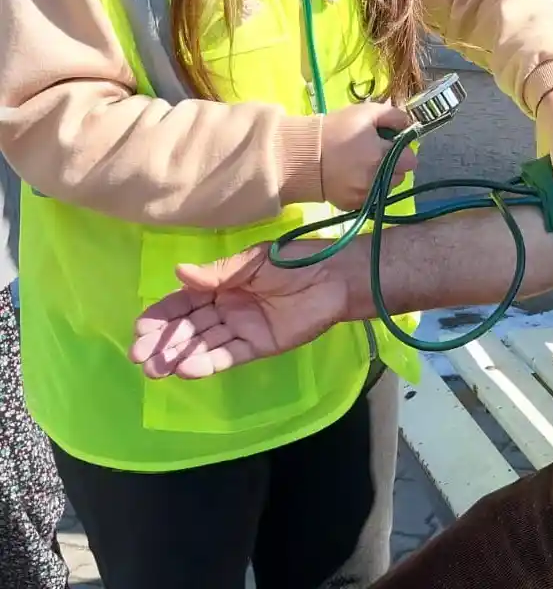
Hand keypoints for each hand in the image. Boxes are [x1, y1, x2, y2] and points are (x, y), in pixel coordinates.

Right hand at [128, 242, 346, 379]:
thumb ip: (218, 273)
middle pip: (190, 327)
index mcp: (224, 285)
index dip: (163, 314)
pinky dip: (206, 363)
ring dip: (178, 356)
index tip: (140, 327)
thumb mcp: (254, 260)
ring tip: (154, 368)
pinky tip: (186, 369)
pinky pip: (228, 356)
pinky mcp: (259, 346)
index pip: (185, 302)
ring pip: (204, 345)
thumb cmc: (297, 261)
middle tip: (138, 355)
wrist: (337, 276)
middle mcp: (228, 309)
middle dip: (163, 341)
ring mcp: (242, 329)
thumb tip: (177, 271)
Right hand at [321, 101, 416, 209]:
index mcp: (381, 155)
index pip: (410, 159)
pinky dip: (367, 189)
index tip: (389, 143)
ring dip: (382, 178)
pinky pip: (371, 198)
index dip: (402, 149)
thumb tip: (410, 125)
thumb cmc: (336, 129)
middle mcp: (376, 178)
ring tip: (362, 166)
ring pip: (387, 188)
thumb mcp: (366, 112)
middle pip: (401, 175)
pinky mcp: (352, 205)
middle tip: (375, 154)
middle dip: (394, 164)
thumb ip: (394, 116)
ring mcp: (364, 195)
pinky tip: (353, 177)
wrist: (302, 154)